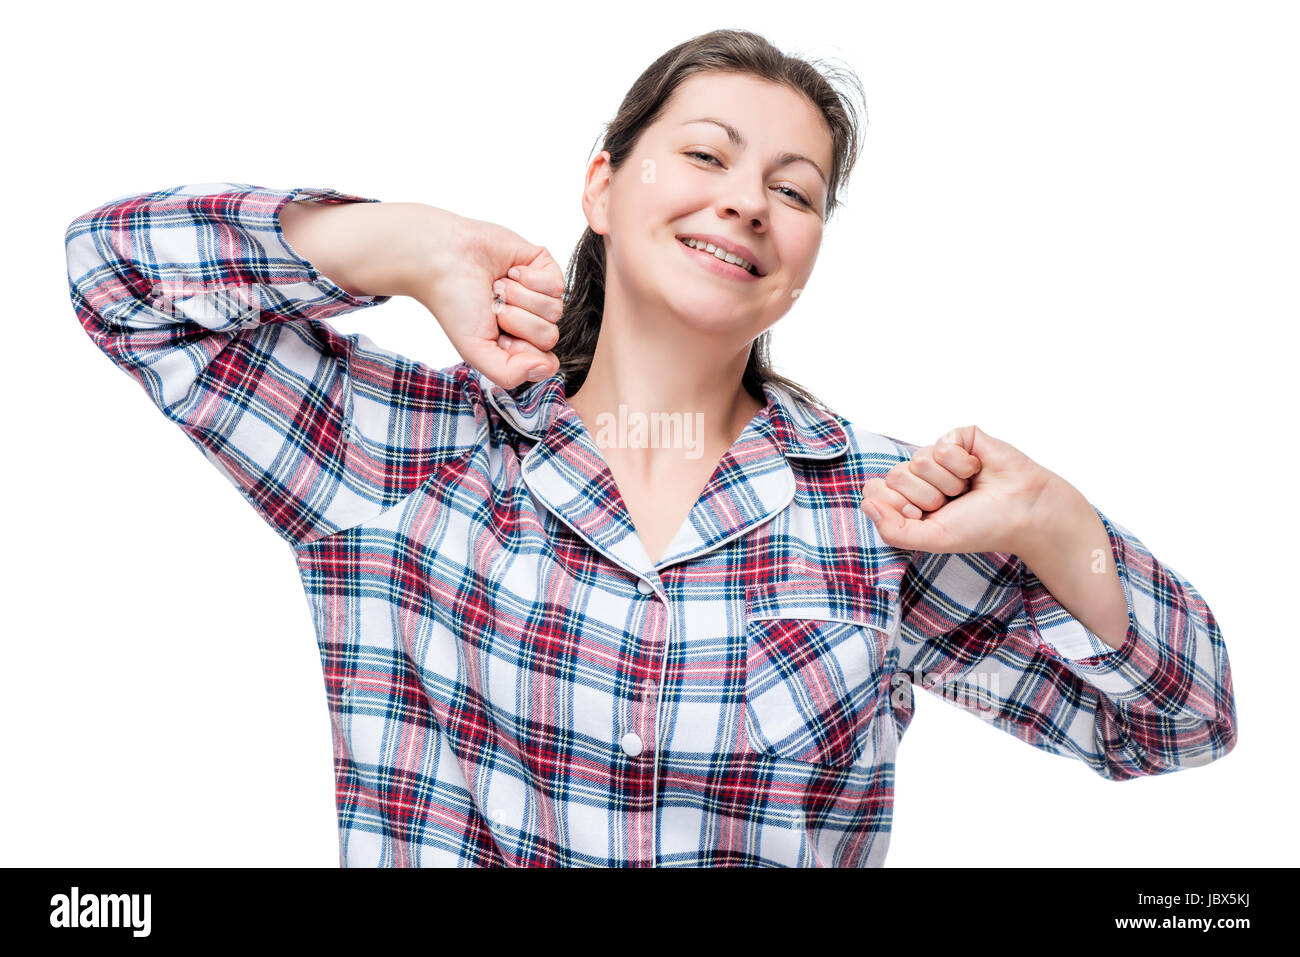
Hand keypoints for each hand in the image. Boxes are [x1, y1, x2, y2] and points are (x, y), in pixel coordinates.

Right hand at [408, 209, 564, 389]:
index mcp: (517, 345)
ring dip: (519, 297)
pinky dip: (530, 278)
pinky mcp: (546, 269)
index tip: (495, 334)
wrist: (445, 258)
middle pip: (549, 336)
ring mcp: (540, 296)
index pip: (544, 362)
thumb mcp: (475, 350)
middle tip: (492, 306)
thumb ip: (510, 373)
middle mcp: (531, 322)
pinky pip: (557, 286)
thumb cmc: (455, 304)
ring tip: (497, 287)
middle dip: (516, 320)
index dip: (519, 348)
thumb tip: (547, 368)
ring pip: (554, 311)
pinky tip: (510, 271)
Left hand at [860, 424, 1055, 554]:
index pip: (875, 492)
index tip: (925, 516)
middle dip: (928, 496)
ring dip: (949, 482)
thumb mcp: (932, 538)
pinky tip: (977, 469)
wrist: (1024, 510)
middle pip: (895, 477)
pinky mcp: (958, 437)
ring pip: (919, 461)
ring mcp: (938, 455)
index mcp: (909, 499)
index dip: (898, 506)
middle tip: (954, 502)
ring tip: (968, 488)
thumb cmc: (982, 526)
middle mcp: (919, 476)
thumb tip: (865, 503)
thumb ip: (891, 530)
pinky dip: (962, 463)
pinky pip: (942, 445)